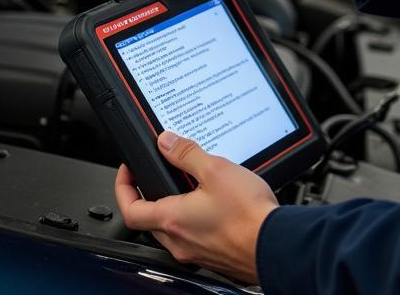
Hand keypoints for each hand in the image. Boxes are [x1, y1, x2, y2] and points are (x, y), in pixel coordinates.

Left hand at [113, 130, 277, 283]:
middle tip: (157, 174)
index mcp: (173, 219)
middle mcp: (179, 241)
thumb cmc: (248, 214)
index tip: (128, 171)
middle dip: (148, 195)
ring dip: (174, 207)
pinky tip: (214, 205)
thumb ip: (187, 154)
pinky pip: (193, 237)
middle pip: (149, 220)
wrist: (276, 244)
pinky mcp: (213, 256)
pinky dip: (194, 219)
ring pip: (172, 229)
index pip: (130, 208)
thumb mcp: (216, 170)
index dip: (123, 187)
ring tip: (190, 185)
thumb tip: (166, 142)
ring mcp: (195, 252)